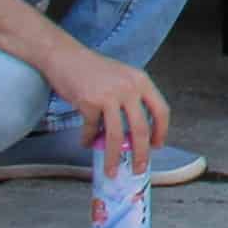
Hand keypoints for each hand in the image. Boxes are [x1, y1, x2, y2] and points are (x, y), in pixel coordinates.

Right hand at [44, 43, 168, 157]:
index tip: (157, 146)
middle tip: (139, 168)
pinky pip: (91, 130)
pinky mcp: (88, 103)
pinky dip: (88, 140)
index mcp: (142, 82)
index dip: (161, 131)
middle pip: (141, 128)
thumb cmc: (95, 70)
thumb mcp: (123, 78)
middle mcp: (129, 89)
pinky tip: (86, 143)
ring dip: (113, 158)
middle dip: (141, 153)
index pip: (161, 110)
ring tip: (111, 170)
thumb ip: (132, 98)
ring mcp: (109, 96)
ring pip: (115, 135)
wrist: (66, 57)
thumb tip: (136, 132)